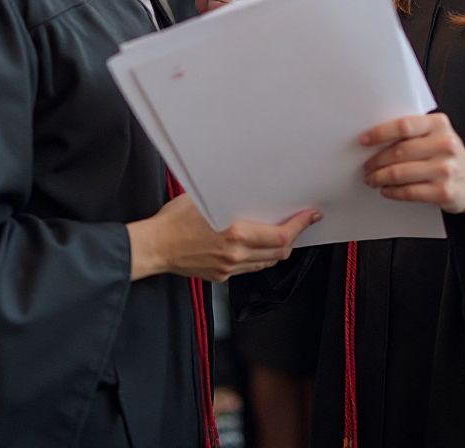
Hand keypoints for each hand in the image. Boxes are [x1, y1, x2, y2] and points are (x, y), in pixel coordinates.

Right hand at [128, 194, 320, 282]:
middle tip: (302, 222)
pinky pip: (249, 268)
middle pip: (279, 253)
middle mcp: (235, 255)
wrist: (153, 247)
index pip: (280, 236)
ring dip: (278, 249)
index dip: (300, 226)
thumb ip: (231, 198)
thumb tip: (251, 188)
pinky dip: (260, 257)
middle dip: (294, 237)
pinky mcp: (220, 276)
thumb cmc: (174, 219)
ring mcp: (228, 268)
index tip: (311, 215)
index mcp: (235, 234)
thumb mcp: (204, 198)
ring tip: (283, 232)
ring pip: (265, 263)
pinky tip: (258, 245)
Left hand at [361, 113, 464, 217]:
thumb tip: (375, 138)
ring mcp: (445, 169)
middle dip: (376, 160)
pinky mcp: (443, 192)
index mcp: (439, 124)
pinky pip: (409, 192)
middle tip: (366, 166)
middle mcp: (444, 144)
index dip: (380, 133)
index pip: (404, 126)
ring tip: (372, 179)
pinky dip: (392, 191)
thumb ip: (412, 131)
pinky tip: (386, 190)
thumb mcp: (435, 134)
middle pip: (399, 151)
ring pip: (400, 173)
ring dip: (380, 177)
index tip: (364, 140)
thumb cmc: (445, 154)